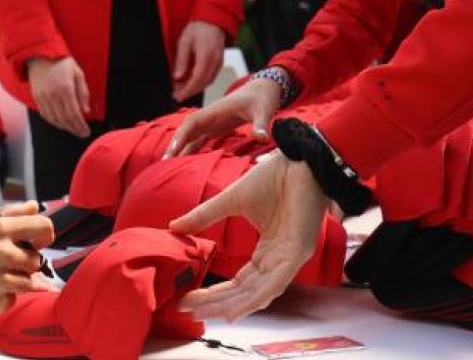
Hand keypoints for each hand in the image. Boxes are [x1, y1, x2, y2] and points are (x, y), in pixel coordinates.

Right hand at [0, 215, 54, 320]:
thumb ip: (10, 215)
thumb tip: (35, 207)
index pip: (44, 227)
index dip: (45, 235)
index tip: (40, 241)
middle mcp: (2, 254)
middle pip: (37, 260)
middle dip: (26, 263)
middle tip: (5, 263)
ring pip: (29, 283)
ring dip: (15, 281)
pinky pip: (11, 300)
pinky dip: (1, 298)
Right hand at [28, 57, 90, 137]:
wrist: (40, 54)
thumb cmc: (61, 63)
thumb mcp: (78, 74)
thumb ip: (83, 93)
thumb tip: (85, 111)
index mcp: (66, 89)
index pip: (74, 114)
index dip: (80, 126)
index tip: (86, 131)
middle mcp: (53, 95)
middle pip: (64, 120)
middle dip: (74, 129)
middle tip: (81, 133)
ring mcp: (43, 97)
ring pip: (54, 120)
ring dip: (64, 127)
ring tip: (72, 129)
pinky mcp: (36, 98)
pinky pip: (45, 115)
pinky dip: (53, 122)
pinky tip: (60, 123)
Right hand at [164, 78, 280, 157]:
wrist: (263, 89)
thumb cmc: (262, 98)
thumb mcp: (264, 110)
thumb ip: (261, 124)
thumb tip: (262, 138)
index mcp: (215, 111)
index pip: (192, 123)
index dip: (181, 136)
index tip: (172, 151)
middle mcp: (209, 117)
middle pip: (185, 131)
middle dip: (174, 145)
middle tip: (163, 164)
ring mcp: (210, 123)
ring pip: (189, 136)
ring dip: (180, 149)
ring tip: (169, 167)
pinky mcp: (215, 128)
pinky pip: (198, 140)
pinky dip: (190, 150)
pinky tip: (185, 163)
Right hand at [170, 153, 328, 321]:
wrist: (298, 160)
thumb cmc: (272, 179)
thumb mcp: (230, 200)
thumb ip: (204, 217)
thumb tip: (174, 227)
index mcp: (266, 251)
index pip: (239, 281)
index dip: (215, 292)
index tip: (189, 298)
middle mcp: (278, 260)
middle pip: (245, 292)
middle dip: (216, 303)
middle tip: (188, 309)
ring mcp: (289, 258)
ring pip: (259, 293)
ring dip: (231, 306)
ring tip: (204, 313)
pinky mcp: (298, 251)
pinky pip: (275, 282)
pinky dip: (255, 298)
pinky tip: (236, 309)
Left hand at [172, 21, 225, 101]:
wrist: (213, 20)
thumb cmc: (198, 28)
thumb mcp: (184, 42)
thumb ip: (181, 61)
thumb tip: (177, 78)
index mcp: (205, 57)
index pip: (196, 80)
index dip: (186, 90)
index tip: (177, 96)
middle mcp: (215, 62)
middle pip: (202, 84)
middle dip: (189, 91)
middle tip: (177, 95)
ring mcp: (219, 63)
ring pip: (207, 82)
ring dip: (195, 87)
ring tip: (181, 88)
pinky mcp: (220, 62)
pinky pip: (211, 76)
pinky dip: (201, 82)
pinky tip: (191, 81)